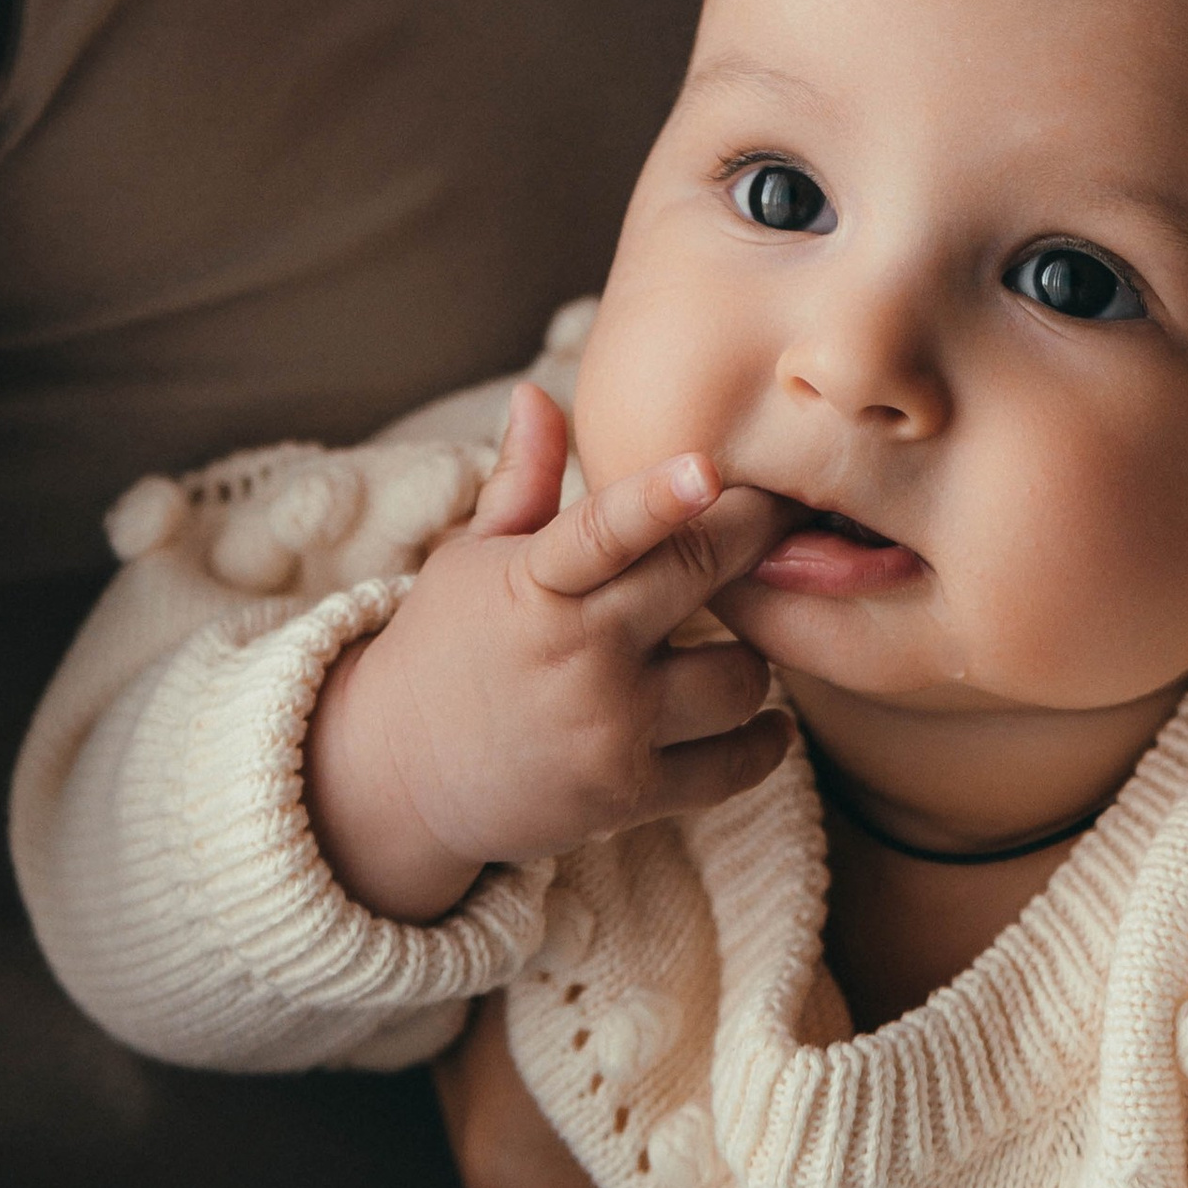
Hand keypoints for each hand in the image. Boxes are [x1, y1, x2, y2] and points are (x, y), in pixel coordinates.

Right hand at [303, 382, 793, 919]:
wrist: (396, 781)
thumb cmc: (445, 647)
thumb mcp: (469, 558)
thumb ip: (520, 481)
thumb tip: (536, 392)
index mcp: (534, 584)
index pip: (601, 534)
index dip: (657, 499)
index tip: (707, 466)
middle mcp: (578, 655)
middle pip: (698, 580)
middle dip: (758, 537)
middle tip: (791, 511)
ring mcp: (608, 730)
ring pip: (739, 677)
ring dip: (751, 656)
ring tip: (735, 640)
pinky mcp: (629, 795)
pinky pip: (735, 763)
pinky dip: (761, 739)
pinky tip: (760, 718)